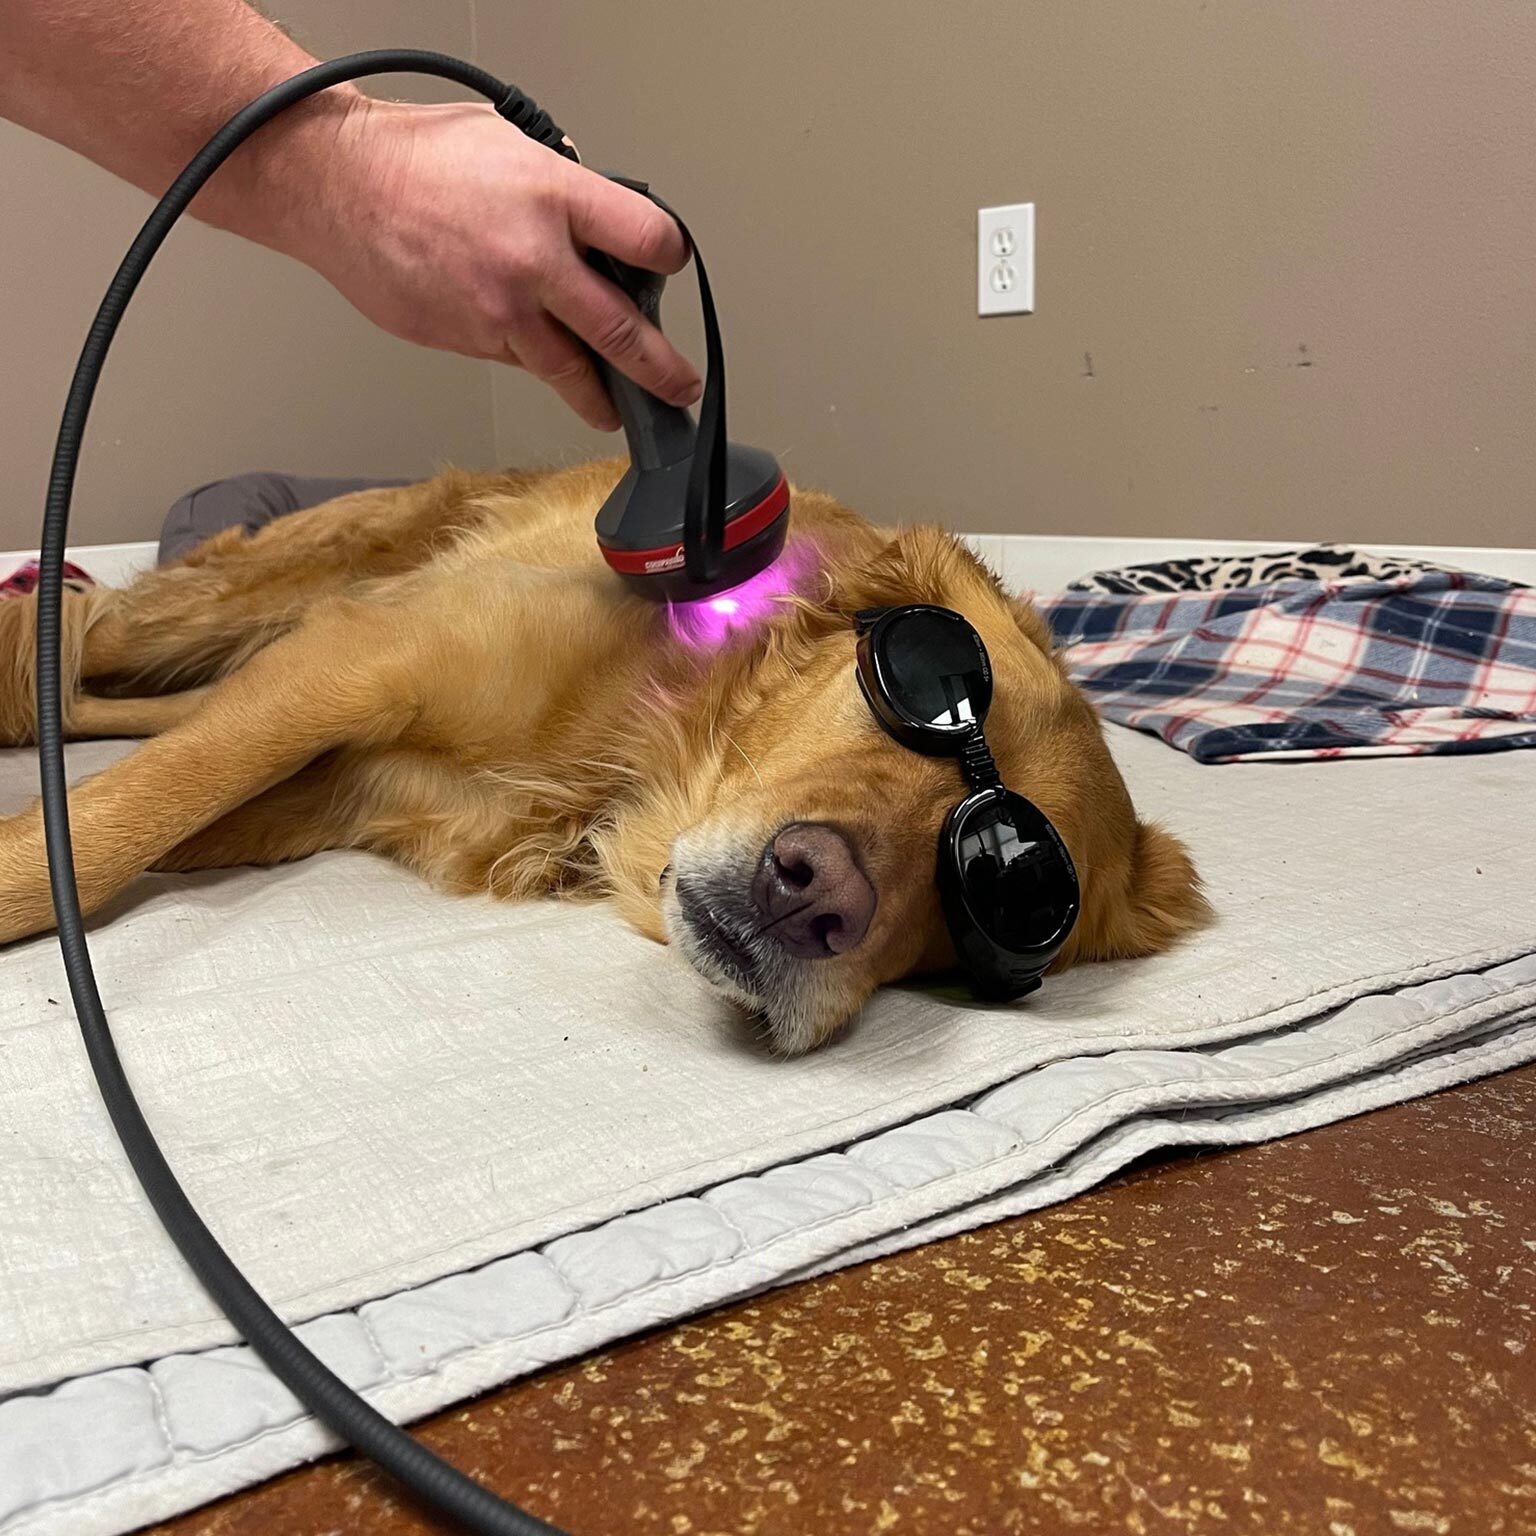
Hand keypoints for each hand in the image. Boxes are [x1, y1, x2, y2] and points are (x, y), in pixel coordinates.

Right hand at [290, 97, 701, 428]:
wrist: (335, 187)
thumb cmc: (416, 157)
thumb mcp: (508, 142)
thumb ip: (561, 183)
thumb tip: (594, 213)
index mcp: (555, 198)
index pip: (648, 240)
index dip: (668, 256)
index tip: (670, 265)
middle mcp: (535, 262)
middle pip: (623, 333)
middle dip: (660, 371)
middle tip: (680, 389)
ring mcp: (500, 311)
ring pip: (568, 370)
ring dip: (600, 396)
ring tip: (617, 408)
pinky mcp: (467, 340)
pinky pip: (516, 358)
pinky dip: (530, 356)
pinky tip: (529, 345)